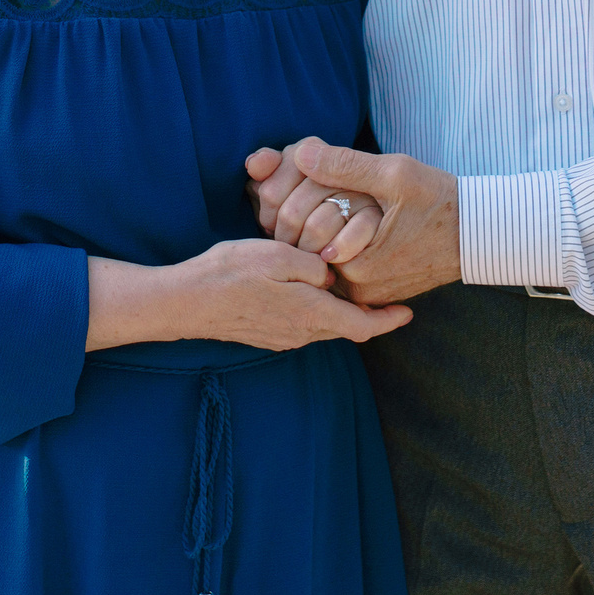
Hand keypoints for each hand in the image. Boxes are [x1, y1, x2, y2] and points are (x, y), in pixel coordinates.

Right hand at [86, 241, 409, 352]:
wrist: (186, 302)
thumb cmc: (230, 274)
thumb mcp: (279, 256)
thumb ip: (313, 266)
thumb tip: (331, 274)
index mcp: (311, 313)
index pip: (363, 327)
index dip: (388, 320)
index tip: (408, 312)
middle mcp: (301, 333)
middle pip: (345, 326)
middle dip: (366, 311)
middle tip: (383, 290)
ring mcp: (282, 337)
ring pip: (323, 325)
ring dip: (338, 309)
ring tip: (347, 285)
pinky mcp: (266, 335)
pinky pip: (302, 324)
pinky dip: (315, 310)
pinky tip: (308, 290)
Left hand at [261, 140, 460, 306]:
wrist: (476, 233)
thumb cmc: (439, 201)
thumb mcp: (395, 174)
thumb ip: (345, 165)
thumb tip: (301, 155)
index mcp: (354, 263)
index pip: (297, 226)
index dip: (300, 191)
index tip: (314, 173)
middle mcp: (354, 288)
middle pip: (304, 241)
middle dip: (308, 208)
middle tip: (326, 182)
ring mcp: (362, 293)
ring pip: (319, 251)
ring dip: (321, 224)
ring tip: (344, 199)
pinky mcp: (371, 292)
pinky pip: (338, 263)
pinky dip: (337, 239)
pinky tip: (353, 217)